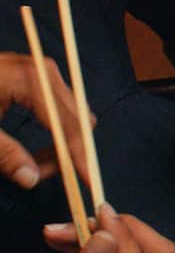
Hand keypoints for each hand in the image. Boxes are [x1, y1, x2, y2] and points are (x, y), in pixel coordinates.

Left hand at [0, 52, 88, 188]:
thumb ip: (4, 154)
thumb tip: (30, 179)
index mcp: (31, 80)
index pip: (67, 123)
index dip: (78, 154)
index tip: (87, 180)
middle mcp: (45, 72)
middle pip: (78, 118)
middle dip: (68, 151)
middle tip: (41, 175)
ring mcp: (45, 73)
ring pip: (74, 115)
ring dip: (63, 144)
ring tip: (36, 164)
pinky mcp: (41, 78)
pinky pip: (63, 109)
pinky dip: (57, 132)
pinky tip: (43, 148)